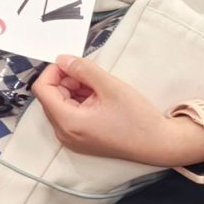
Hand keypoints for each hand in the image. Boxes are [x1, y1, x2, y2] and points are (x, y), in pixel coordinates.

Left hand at [33, 55, 203, 168]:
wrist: (161, 144)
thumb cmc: (138, 119)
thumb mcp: (110, 86)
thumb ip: (83, 69)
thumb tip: (62, 59)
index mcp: (68, 123)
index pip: (42, 89)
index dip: (53, 71)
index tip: (72, 64)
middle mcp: (65, 134)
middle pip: (51, 97)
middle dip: (67, 80)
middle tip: (91, 75)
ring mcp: (73, 139)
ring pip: (62, 104)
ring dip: (75, 89)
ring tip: (100, 87)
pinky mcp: (83, 139)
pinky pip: (72, 114)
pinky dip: (81, 101)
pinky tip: (100, 97)